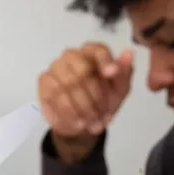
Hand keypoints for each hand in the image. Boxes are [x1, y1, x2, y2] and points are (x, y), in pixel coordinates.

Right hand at [38, 43, 132, 160]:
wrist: (84, 124)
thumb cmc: (103, 102)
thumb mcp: (120, 91)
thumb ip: (124, 73)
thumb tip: (129, 53)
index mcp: (92, 53)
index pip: (97, 49)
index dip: (105, 60)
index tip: (112, 74)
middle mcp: (72, 55)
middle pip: (82, 69)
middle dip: (95, 95)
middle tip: (103, 113)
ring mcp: (56, 67)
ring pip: (69, 83)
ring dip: (83, 106)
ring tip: (92, 122)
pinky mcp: (44, 81)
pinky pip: (55, 95)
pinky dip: (70, 111)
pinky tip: (78, 122)